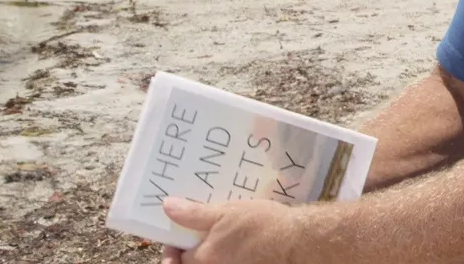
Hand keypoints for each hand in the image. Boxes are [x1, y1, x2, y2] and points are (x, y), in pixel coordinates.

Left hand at [159, 197, 303, 263]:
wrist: (296, 241)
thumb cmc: (261, 224)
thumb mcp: (225, 212)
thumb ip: (194, 213)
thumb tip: (167, 206)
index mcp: (204, 258)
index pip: (175, 259)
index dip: (173, 248)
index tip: (177, 238)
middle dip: (192, 253)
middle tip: (198, 238)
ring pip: (215, 263)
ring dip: (214, 253)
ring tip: (223, 238)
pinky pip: (231, 262)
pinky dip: (231, 256)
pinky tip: (241, 245)